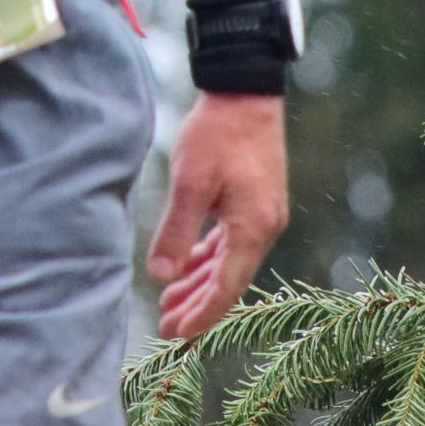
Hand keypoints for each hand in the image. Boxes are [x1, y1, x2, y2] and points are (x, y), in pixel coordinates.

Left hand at [146, 91, 288, 338]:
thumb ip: (176, 231)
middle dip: (197, 305)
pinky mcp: (256, 201)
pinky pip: (232, 242)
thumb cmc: (217, 135)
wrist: (245, 91)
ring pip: (230, 262)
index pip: (226, 288)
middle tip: (166, 328)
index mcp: (253, 229)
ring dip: (200, 281)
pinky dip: (209, 257)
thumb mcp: (190, 182)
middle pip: (230, 281)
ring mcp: (263, 214)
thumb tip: (159, 274)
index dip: (200, 314)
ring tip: (169, 299)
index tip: (175, 333)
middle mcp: (265, 227)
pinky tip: (189, 265)